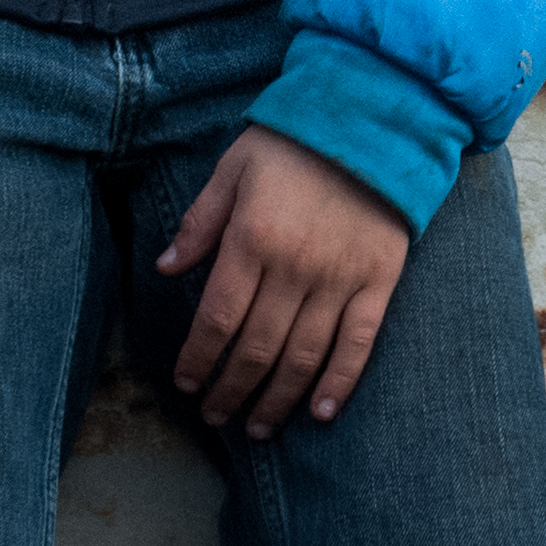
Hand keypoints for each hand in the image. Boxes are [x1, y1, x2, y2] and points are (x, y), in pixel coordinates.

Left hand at [157, 126, 407, 435]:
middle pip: (257, 348)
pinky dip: (339, 381)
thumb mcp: (234, 168)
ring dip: (276, 399)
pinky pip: (359, 342)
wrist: (376, 118)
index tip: (187, 384)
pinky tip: (320, 412)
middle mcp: (295, 267)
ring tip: (257, 427)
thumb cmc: (295, 141)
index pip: (217, 319)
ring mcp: (341, 278)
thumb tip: (165, 269)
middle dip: (231, 390)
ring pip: (303, 355)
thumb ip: (200, 221)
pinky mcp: (380, 280)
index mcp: (253, 240)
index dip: (199, 358)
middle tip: (216, 416)